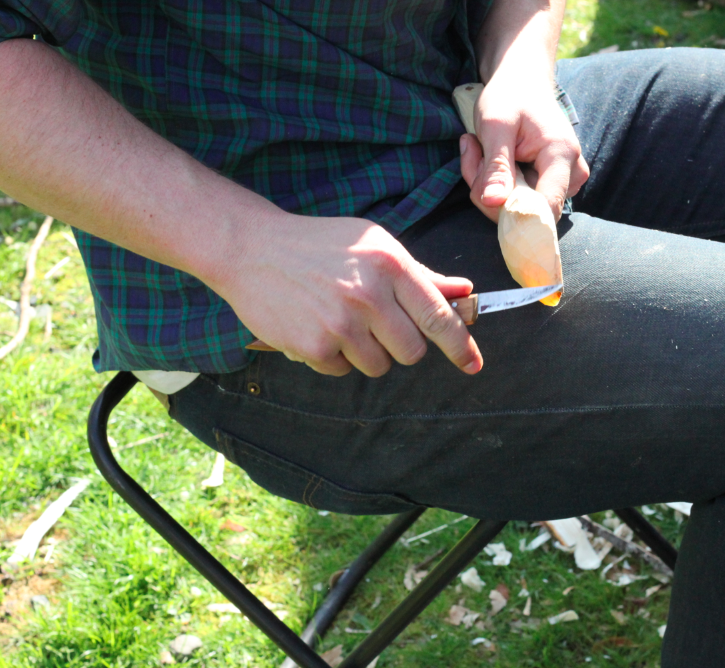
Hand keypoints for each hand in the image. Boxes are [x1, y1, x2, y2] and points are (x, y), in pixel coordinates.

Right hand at [215, 213, 482, 376]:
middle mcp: (369, 295)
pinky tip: (316, 326)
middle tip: (378, 325)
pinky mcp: (312, 347)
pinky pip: (342, 371)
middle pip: (412, 352)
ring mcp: (340, 324)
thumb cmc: (320, 245)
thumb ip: (420, 274)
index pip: (439, 316)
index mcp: (391, 265)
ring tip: (341, 320)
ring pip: (378, 366)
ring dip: (366, 352)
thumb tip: (464, 292)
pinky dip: (333, 357)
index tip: (473, 364)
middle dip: (401, 346)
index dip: (461, 345)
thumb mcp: (375, 245)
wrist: (251, 248)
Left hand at [459, 66, 588, 222]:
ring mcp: (564, 182)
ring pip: (518, 209)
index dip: (512, 215)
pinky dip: (495, 186)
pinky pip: (517, 202)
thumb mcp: (495, 125)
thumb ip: (496, 165)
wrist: (522, 83)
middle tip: (472, 153)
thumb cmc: (510, 97)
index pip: (545, 207)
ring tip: (480, 151)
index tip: (485, 195)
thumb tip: (494, 203)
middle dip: (490, 192)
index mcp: (562, 155)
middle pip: (527, 211)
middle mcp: (571, 174)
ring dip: (489, 187)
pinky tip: (489, 159)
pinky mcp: (552, 186)